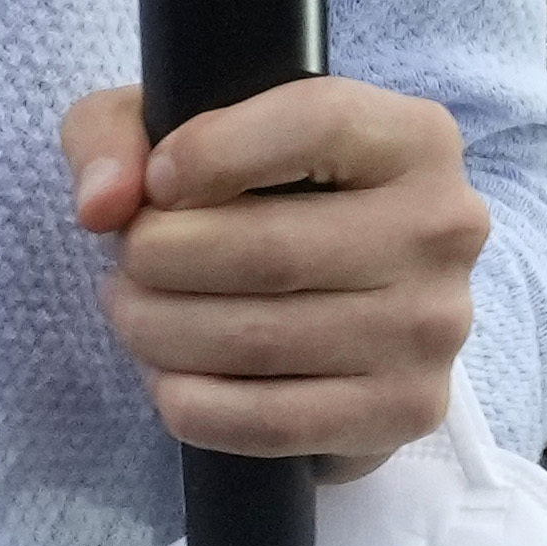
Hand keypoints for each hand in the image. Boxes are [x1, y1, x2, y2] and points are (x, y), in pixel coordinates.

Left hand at [61, 76, 489, 481]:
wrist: (335, 292)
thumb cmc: (256, 192)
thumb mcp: (184, 129)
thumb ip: (117, 134)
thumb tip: (102, 203)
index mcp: (414, 138)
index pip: (317, 123)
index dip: (214, 152)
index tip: (154, 183)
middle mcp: (444, 228)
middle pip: (273, 249)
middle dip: (162, 259)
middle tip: (122, 263)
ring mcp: (434, 328)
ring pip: (263, 339)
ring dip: (163, 332)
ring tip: (131, 313)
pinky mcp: (407, 410)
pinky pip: (276, 422)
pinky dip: (195, 406)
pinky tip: (167, 381)